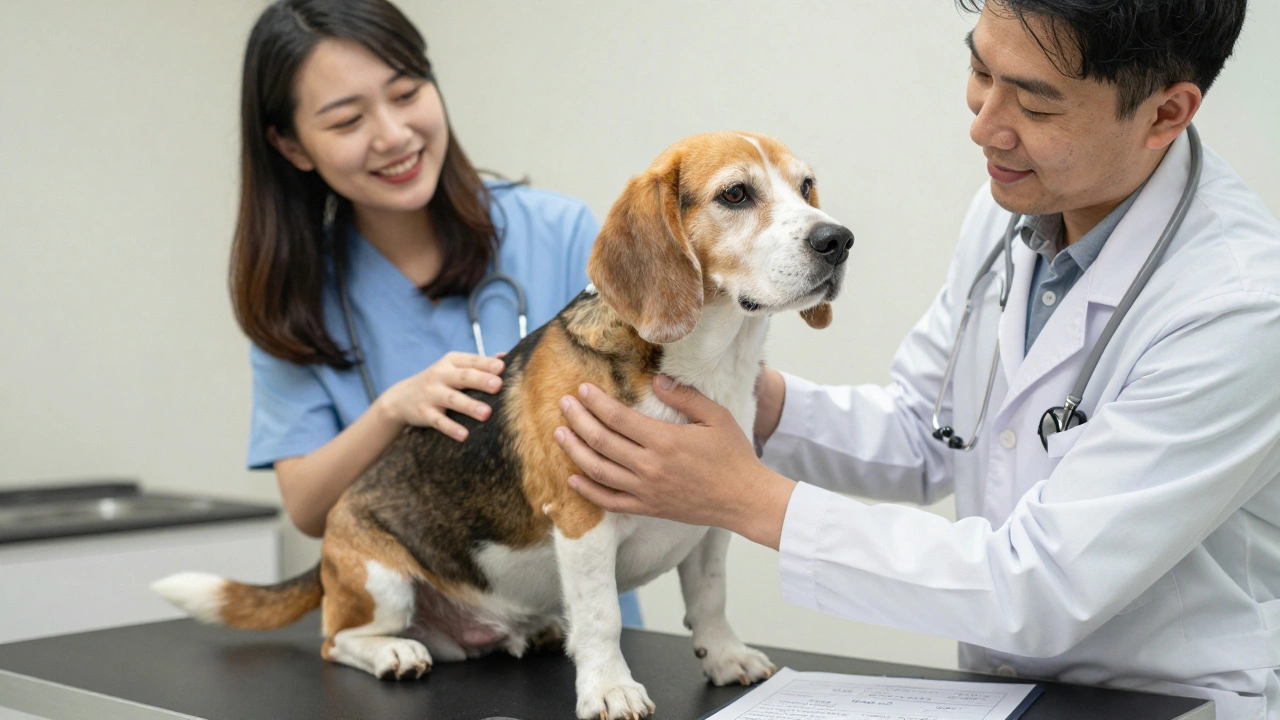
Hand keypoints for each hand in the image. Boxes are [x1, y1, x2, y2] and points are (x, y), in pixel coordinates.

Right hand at [378, 351, 503, 440]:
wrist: (401, 398)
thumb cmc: (440, 381)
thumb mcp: (454, 367)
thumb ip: (478, 363)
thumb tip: (505, 356)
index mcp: (452, 361)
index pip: (472, 361)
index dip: (486, 364)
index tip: (502, 368)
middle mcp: (441, 375)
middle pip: (463, 377)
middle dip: (480, 380)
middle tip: (498, 386)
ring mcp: (431, 394)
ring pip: (452, 399)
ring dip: (469, 406)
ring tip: (486, 414)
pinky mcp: (424, 413)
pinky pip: (438, 421)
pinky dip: (451, 428)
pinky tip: (464, 435)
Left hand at [554, 375, 796, 548]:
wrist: (744, 499)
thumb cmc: (733, 455)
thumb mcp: (716, 417)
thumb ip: (685, 396)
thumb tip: (657, 380)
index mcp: (665, 440)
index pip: (618, 417)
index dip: (596, 402)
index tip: (582, 389)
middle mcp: (649, 466)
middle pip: (601, 440)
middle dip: (577, 419)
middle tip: (563, 404)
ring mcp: (646, 490)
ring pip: (598, 470)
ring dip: (574, 450)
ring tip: (559, 434)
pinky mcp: (648, 508)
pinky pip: (610, 502)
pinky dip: (588, 491)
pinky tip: (573, 478)